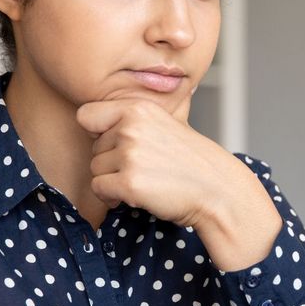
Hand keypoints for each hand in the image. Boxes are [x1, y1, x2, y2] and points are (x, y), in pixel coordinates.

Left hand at [74, 97, 251, 229]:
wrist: (217, 189)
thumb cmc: (192, 160)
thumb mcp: (167, 123)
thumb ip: (134, 117)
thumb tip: (94, 117)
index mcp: (138, 108)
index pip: (86, 115)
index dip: (97, 132)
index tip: (117, 143)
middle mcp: (131, 128)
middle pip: (93, 148)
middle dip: (111, 162)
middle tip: (142, 168)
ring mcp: (130, 155)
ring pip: (95, 169)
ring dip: (112, 180)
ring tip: (142, 181)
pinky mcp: (129, 183)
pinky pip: (99, 189)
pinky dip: (112, 197)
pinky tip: (135, 195)